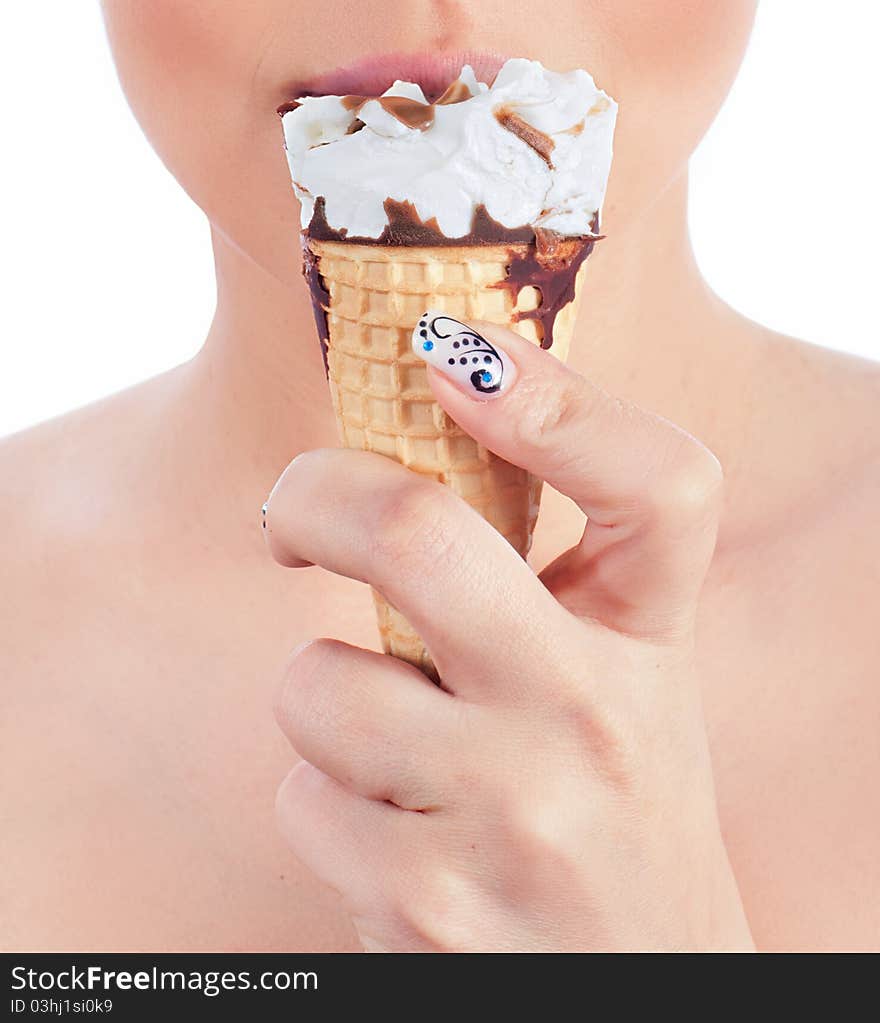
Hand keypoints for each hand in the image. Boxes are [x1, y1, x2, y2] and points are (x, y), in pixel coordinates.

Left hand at [264, 319, 752, 950]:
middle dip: (314, 494)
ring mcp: (516, 816)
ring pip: (318, 686)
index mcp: (648, 638)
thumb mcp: (605, 678)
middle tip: (292, 515)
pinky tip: (401, 835)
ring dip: (324, 699)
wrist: (636, 982)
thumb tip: (391, 455)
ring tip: (395, 746)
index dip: (557, 399)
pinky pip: (303, 797)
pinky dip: (325, 800)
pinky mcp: (434, 908)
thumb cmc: (604, 801)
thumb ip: (532, 580)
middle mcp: (595, 716)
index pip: (659, 487)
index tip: (454, 354)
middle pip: (419, 536)